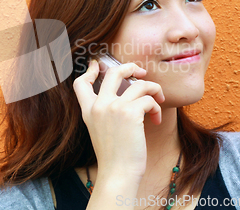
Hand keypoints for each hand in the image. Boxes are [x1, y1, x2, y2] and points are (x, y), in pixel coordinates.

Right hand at [72, 59, 164, 182]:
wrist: (118, 173)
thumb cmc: (114, 156)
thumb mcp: (100, 130)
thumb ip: (105, 112)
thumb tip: (124, 94)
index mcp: (88, 111)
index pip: (80, 83)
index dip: (90, 70)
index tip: (98, 65)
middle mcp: (98, 105)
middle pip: (114, 72)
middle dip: (131, 67)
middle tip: (141, 73)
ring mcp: (113, 107)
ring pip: (139, 84)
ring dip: (154, 90)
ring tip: (159, 100)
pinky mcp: (130, 112)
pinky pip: (149, 99)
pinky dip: (156, 107)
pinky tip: (156, 120)